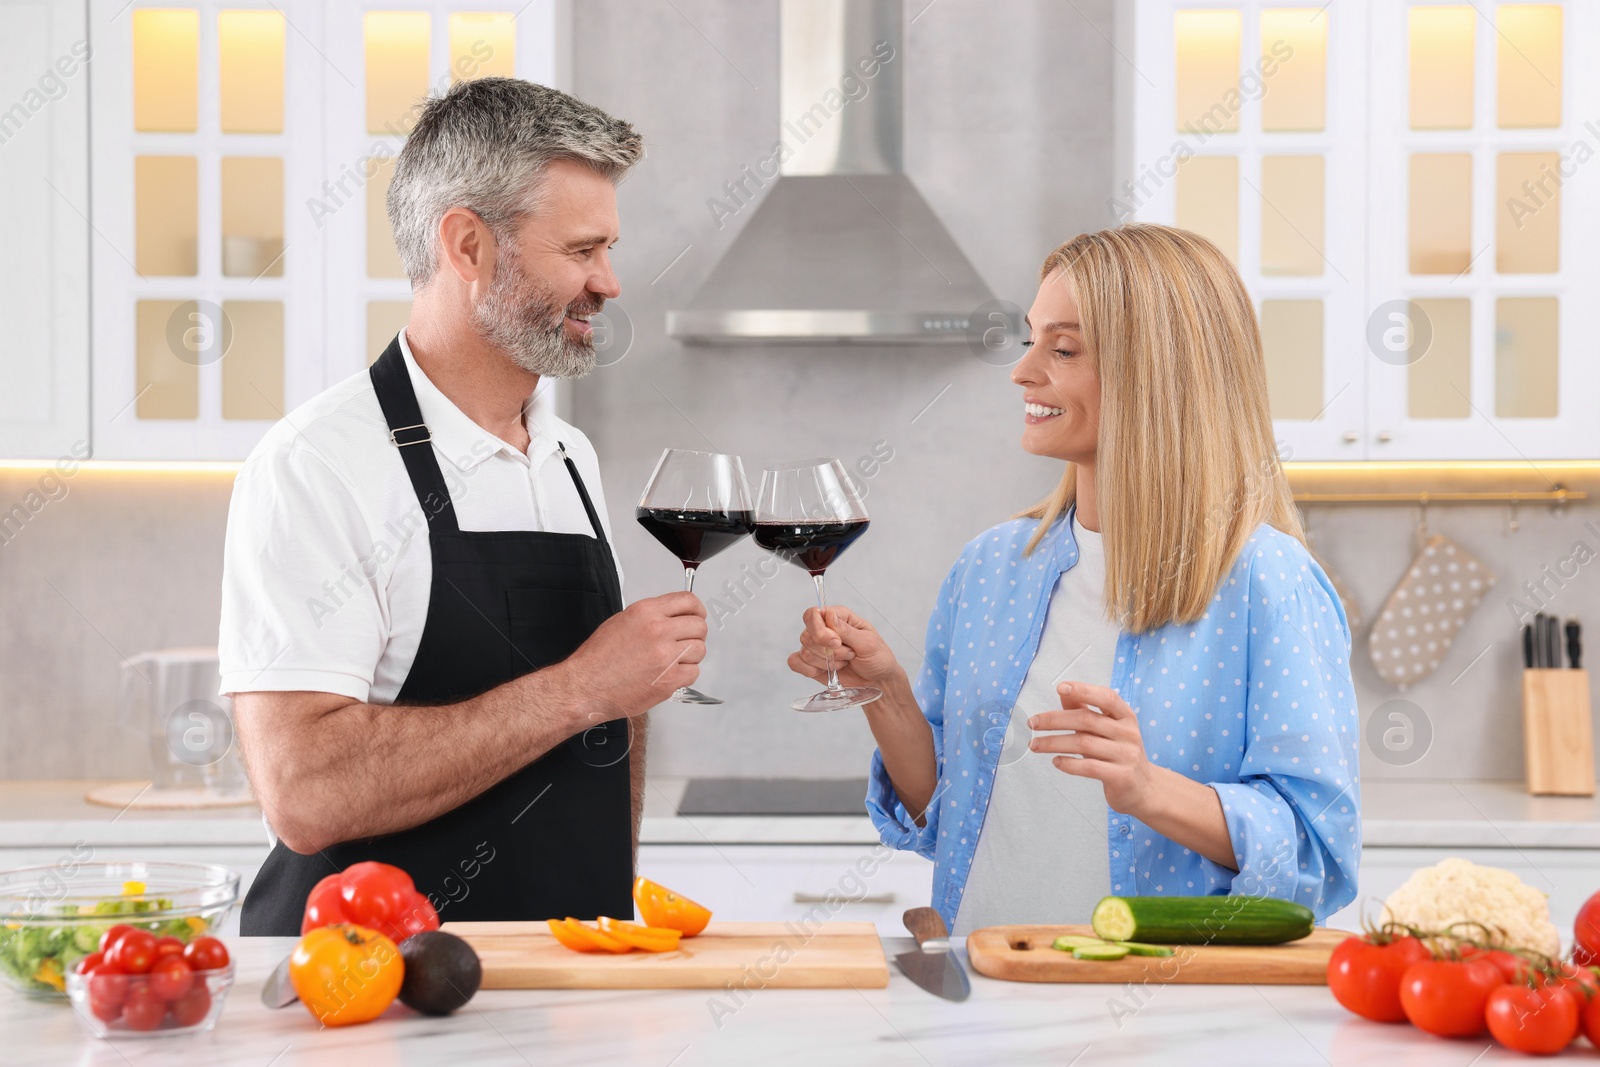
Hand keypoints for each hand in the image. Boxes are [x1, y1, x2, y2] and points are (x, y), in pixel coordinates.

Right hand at [559, 591, 706, 719]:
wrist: (586, 686)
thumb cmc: (598, 658)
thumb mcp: (622, 621)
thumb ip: (651, 616)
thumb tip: (673, 617)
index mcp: (646, 612)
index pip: (689, 601)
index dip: (697, 610)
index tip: (697, 616)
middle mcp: (658, 630)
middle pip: (699, 626)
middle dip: (695, 634)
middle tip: (684, 642)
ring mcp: (666, 656)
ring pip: (700, 650)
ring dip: (690, 656)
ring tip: (673, 661)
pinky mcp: (669, 680)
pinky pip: (694, 672)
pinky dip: (685, 675)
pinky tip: (670, 674)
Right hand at [787, 605, 902, 689]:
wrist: (878, 682)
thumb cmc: (878, 658)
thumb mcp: (868, 642)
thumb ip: (846, 630)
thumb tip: (828, 615)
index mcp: (838, 617)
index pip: (813, 614)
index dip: (820, 630)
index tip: (836, 643)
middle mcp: (824, 630)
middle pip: (806, 635)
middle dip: (828, 652)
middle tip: (849, 655)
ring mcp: (816, 647)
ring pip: (804, 652)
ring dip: (827, 663)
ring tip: (845, 662)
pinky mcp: (811, 664)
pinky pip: (796, 663)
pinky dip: (810, 670)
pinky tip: (827, 671)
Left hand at [1028, 681, 1156, 816]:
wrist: (1144, 788)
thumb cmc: (1118, 753)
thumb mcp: (1106, 729)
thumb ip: (1085, 709)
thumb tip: (1063, 690)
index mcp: (1125, 716)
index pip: (1106, 697)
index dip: (1084, 690)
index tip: (1060, 687)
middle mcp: (1128, 733)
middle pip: (1087, 720)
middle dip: (1055, 719)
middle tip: (1032, 722)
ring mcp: (1126, 755)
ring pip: (1083, 744)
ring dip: (1053, 743)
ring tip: (1034, 745)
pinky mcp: (1121, 776)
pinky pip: (1090, 767)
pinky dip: (1069, 764)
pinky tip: (1056, 761)